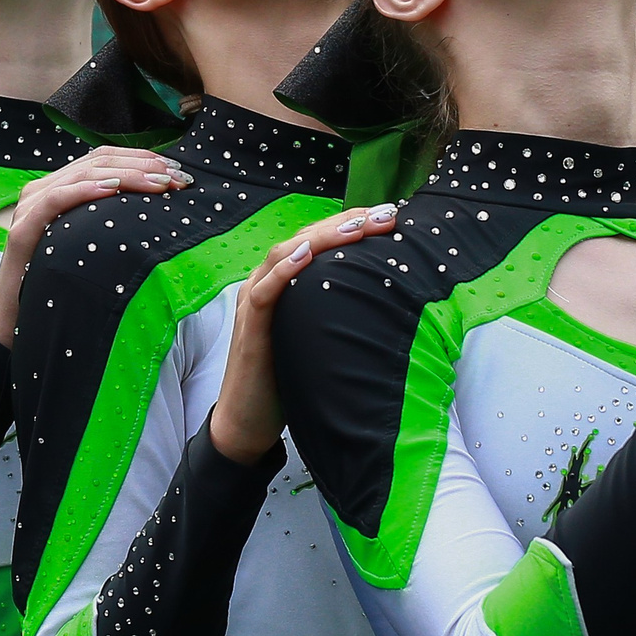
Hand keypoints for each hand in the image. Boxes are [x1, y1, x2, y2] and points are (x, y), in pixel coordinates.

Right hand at [0, 148, 197, 346]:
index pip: (103, 158)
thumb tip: (156, 208)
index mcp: (59, 187)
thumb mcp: (88, 240)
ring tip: (158, 183)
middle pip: (98, 161)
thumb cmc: (56, 278)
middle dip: (143, 165)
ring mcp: (30, 206)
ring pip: (82, 173)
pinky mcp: (22, 229)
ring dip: (126, 175)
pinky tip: (112, 189)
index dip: (140, 158)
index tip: (175, 170)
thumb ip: (108, 218)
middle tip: (177, 177)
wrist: (15, 314)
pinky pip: (55, 199)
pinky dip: (85, 189)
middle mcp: (43, 189)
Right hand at [209, 204, 399, 463]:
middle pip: (305, 238)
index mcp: (284, 283)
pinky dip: (283, 270)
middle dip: (346, 222)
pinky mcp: (249, 327)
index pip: (318, 239)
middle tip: (385, 214)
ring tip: (356, 227)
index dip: (351, 223)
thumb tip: (386, 299)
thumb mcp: (318, 337)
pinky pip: (264, 291)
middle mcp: (267, 283)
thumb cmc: (286, 378)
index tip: (388, 215)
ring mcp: (254, 302)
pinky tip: (306, 256)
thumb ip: (338, 312)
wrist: (247, 422)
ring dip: (321, 238)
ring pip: (284, 254)